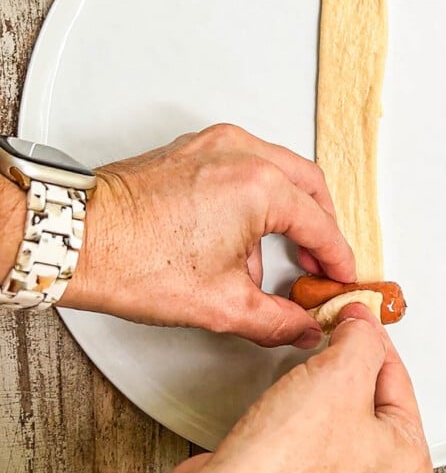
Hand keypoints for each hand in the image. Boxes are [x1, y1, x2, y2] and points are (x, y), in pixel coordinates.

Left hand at [62, 124, 355, 346]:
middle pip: (308, 184)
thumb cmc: (133, 261)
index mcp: (258, 185)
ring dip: (290, 208)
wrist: (75, 241)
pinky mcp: (191, 149)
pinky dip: (258, 194)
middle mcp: (240, 152)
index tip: (343, 276)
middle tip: (324, 263)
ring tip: (282, 255)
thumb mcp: (221, 305)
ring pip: (277, 167)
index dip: (338, 257)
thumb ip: (277, 320)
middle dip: (321, 225)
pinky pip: (244, 163)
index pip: (319, 223)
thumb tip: (302, 328)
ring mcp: (213, 144)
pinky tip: (244, 234)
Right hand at [158, 303, 433, 472]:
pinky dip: (293, 423)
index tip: (350, 312)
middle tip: (327, 336)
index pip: (397, 377)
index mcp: (409, 464)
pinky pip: (305, 448)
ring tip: (299, 377)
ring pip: (336, 424)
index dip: (370, 335)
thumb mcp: (339, 374)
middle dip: (345, 365)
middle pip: (370, 402)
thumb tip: (363, 330)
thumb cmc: (281, 469)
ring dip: (317, 394)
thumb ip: (361, 341)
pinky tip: (278, 415)